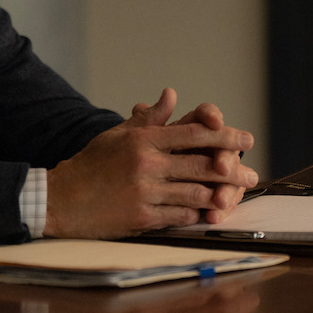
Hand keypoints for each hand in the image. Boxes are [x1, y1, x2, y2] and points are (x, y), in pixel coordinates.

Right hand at [44, 88, 257, 238]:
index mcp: (143, 139)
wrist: (61, 200)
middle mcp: (146, 164)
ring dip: (221, 195)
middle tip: (251, 173)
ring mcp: (145, 192)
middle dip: (232, 169)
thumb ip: (150, 118)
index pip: (193, 133)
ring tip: (237, 196)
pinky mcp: (142, 217)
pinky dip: (197, 214)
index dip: (224, 136)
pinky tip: (210, 213)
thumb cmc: (92, 165)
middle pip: (202, 164)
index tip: (245, 139)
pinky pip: (180, 216)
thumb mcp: (117, 135)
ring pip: (196, 193)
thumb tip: (171, 94)